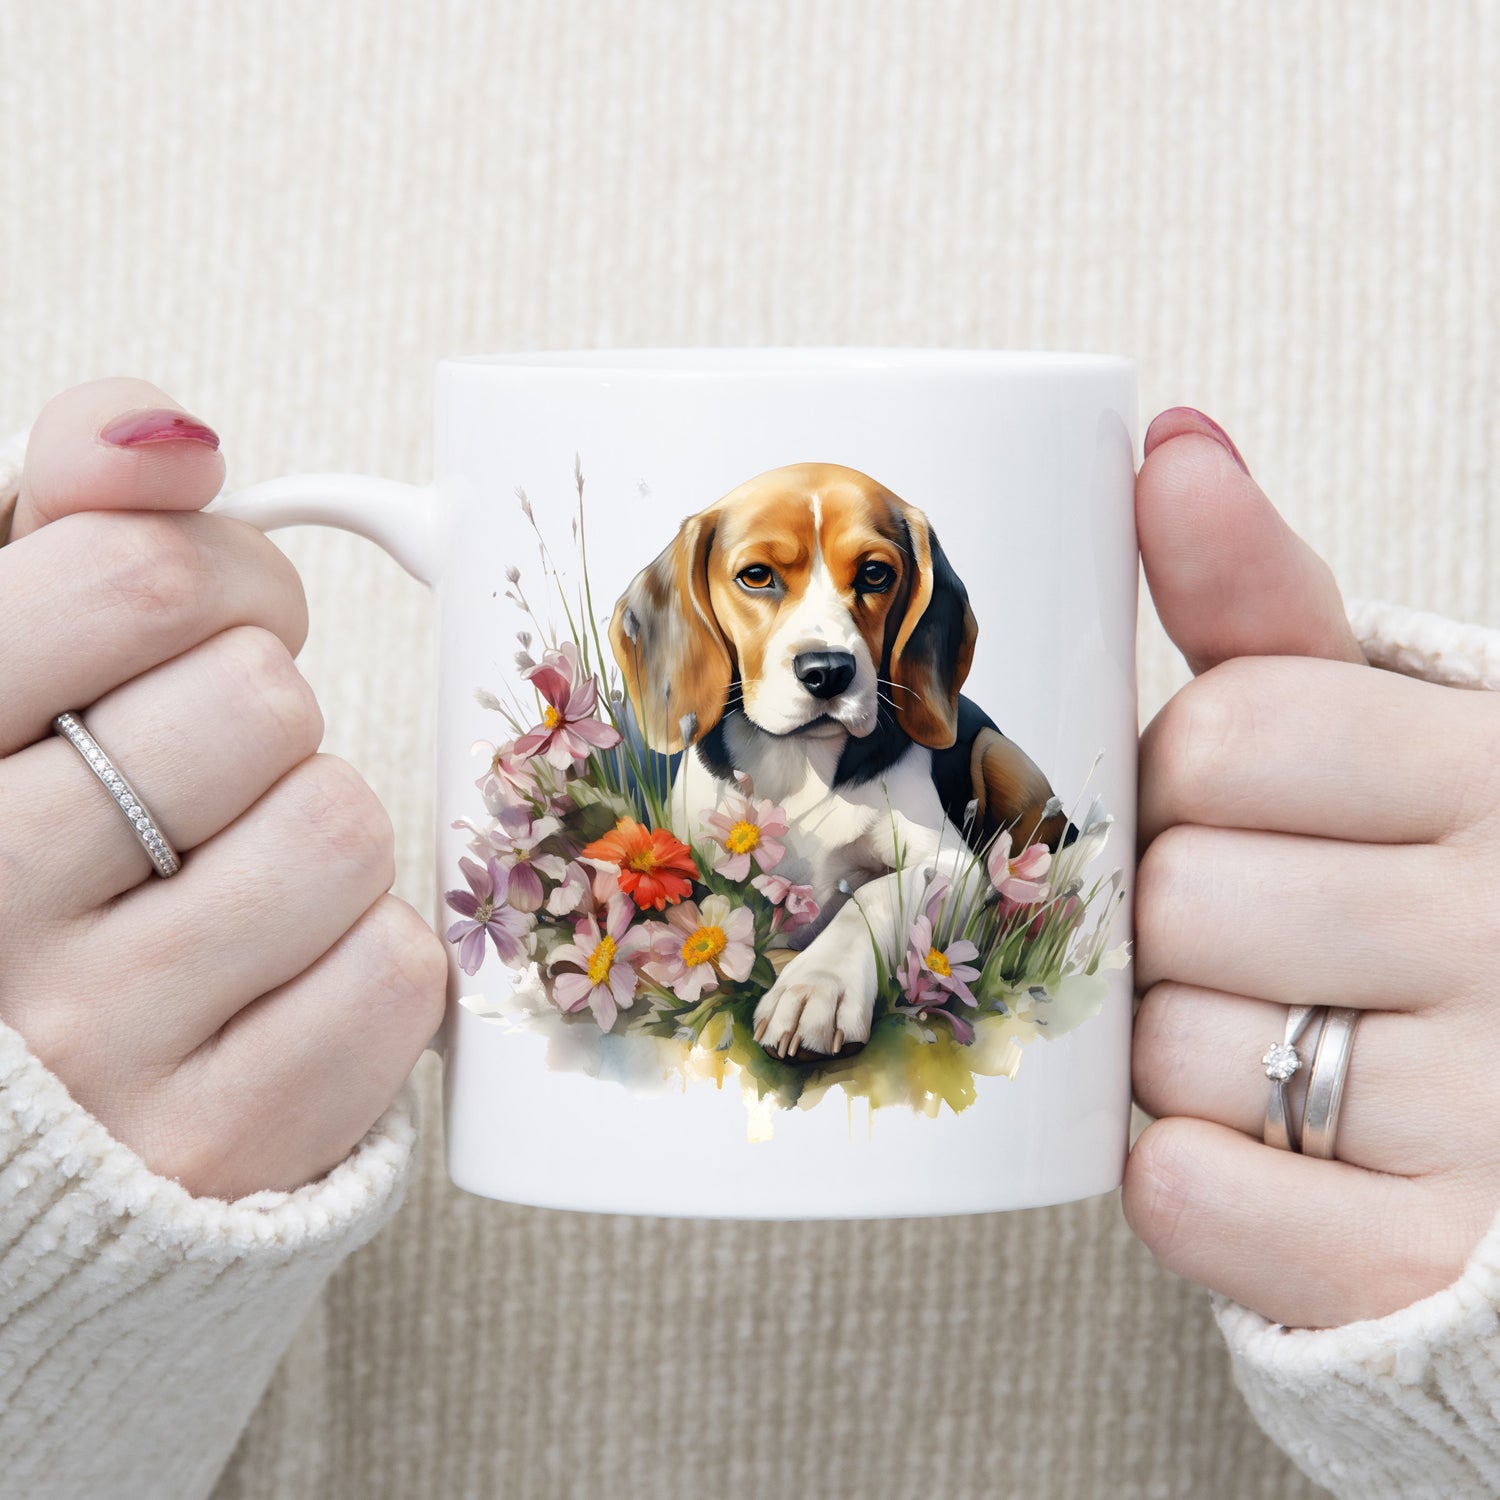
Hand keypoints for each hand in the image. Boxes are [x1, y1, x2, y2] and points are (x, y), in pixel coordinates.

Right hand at [0, 378, 444, 1198]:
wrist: (29, 1112)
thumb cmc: (27, 846)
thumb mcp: (3, 663)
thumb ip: (70, 521)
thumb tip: (173, 434)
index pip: (135, 581)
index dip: (222, 577)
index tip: (207, 620)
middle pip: (260, 701)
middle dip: (263, 711)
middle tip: (211, 768)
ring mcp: (97, 1047)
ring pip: (340, 828)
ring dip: (316, 833)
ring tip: (230, 878)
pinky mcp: (219, 1145)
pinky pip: (395, 973)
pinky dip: (365, 958)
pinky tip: (274, 978)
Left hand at [1123, 407, 1499, 1328]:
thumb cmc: (1434, 886)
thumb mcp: (1386, 728)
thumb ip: (1266, 603)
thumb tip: (1169, 443)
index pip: (1233, 731)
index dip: (1182, 776)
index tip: (1222, 804)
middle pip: (1181, 894)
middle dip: (1167, 914)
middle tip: (1235, 935)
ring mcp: (1493, 1113)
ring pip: (1172, 1048)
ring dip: (1170, 1046)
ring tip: (1263, 1036)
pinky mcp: (1424, 1263)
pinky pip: (1190, 1193)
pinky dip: (1182, 1174)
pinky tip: (1244, 1144)